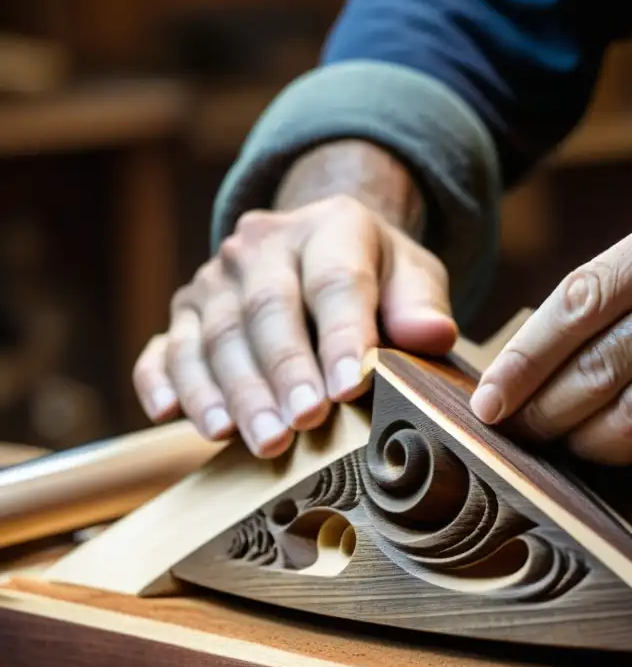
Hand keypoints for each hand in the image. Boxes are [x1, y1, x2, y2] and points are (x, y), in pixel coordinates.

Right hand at [133, 141, 456, 457]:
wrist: (322, 244)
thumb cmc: (376, 275)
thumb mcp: (412, 276)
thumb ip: (422, 305)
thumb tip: (434, 335)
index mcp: (330, 225)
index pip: (335, 281)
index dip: (340, 337)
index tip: (348, 390)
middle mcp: (262, 245)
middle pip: (266, 310)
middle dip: (283, 373)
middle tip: (299, 426)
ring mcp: (216, 279)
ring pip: (213, 335)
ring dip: (231, 392)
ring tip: (256, 440)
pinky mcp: (183, 313)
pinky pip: (164, 348)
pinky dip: (162, 381)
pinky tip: (169, 413)